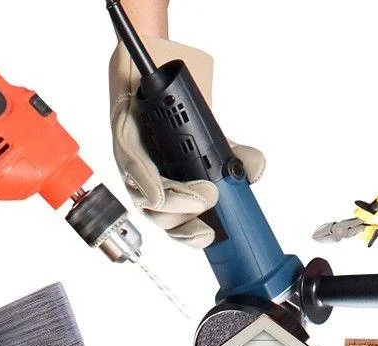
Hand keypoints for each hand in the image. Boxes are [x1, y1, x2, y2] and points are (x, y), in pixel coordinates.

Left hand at [108, 36, 264, 247]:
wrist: (151, 75)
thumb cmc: (177, 115)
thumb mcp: (216, 141)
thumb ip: (239, 159)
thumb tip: (256, 173)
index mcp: (170, 191)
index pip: (178, 226)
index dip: (191, 238)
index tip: (211, 237)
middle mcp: (148, 184)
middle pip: (160, 219)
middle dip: (185, 222)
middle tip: (211, 206)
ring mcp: (132, 165)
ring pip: (147, 199)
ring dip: (175, 202)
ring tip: (202, 193)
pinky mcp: (121, 142)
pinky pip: (132, 168)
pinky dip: (147, 183)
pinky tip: (158, 191)